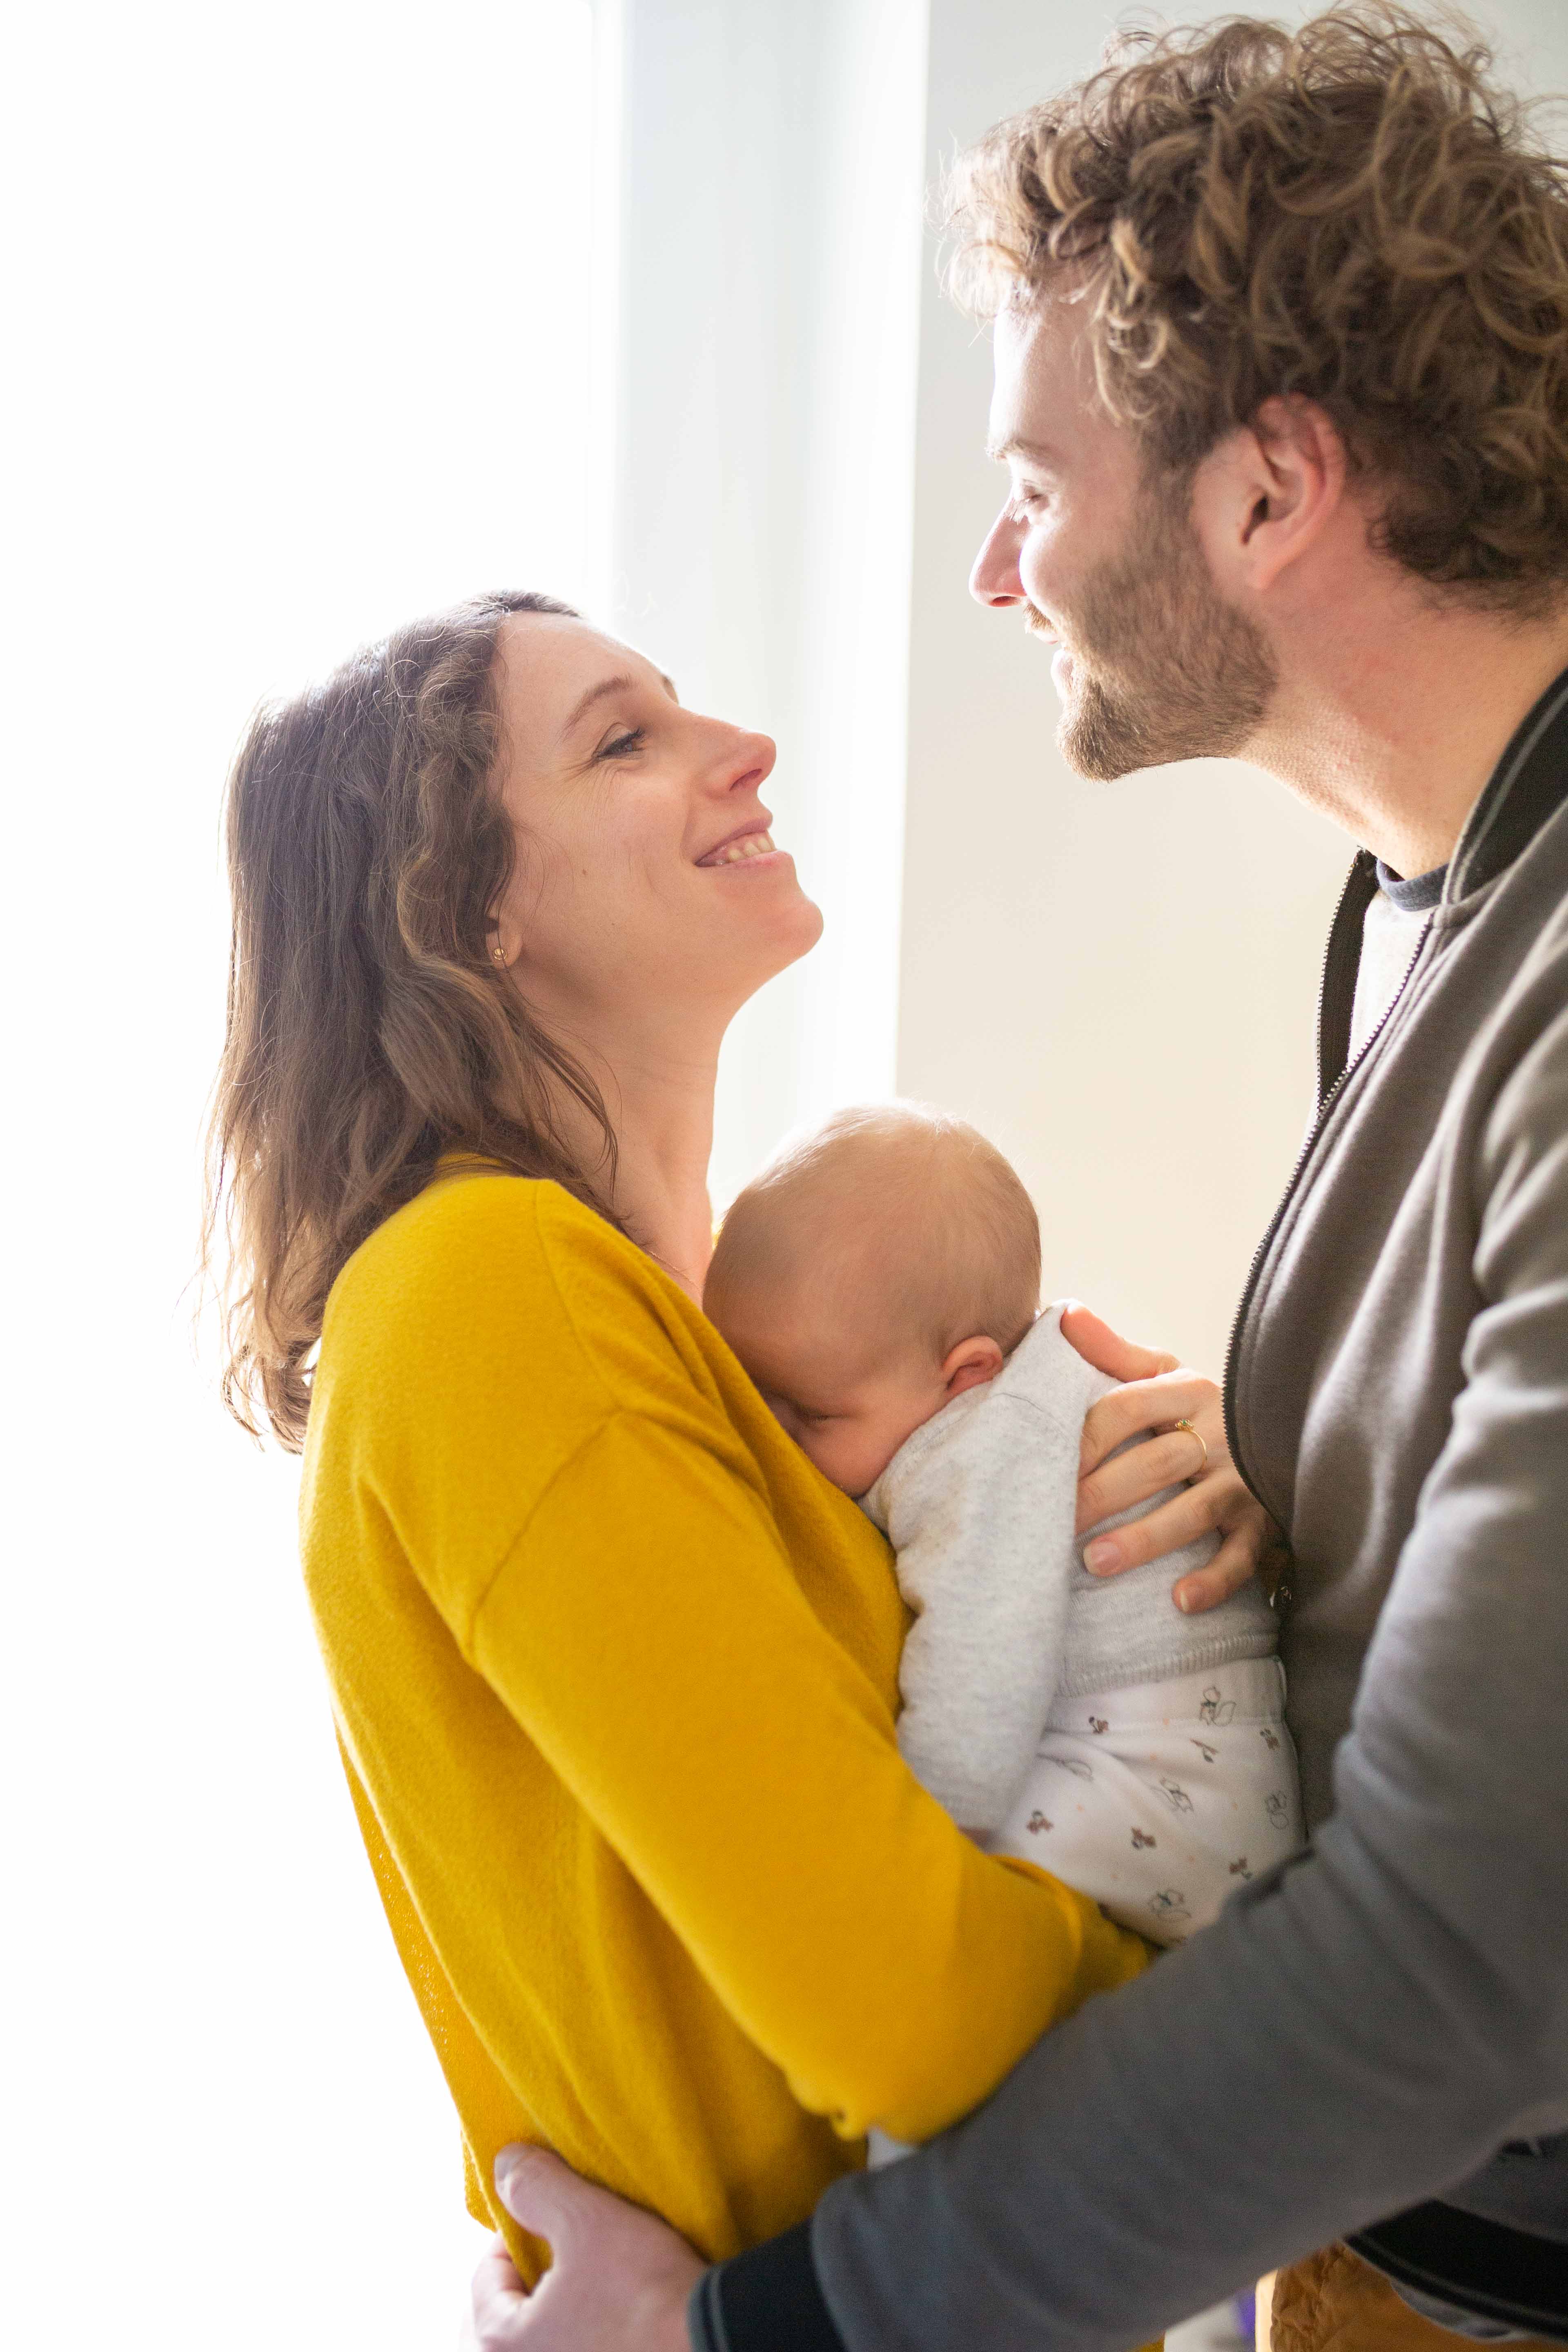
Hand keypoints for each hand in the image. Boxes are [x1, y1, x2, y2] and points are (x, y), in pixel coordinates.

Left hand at [471, 2144, 703, 2351]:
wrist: (711, 2347)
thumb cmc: (644, 2294)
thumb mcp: (585, 2220)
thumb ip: (537, 2188)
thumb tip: (505, 2164)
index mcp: (500, 2344)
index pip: (486, 2275)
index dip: (519, 2230)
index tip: (557, 2213)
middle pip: (515, 2310)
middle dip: (541, 2274)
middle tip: (580, 2245)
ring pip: (549, 2333)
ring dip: (569, 2306)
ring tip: (605, 2277)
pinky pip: (583, 2346)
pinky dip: (593, 2331)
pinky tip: (626, 2313)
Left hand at [1061, 1305, 1284, 1613]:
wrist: (1287, 1433)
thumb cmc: (1202, 1411)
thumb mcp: (1164, 1375)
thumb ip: (1113, 1351)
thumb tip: (1064, 1313)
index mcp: (1188, 1391)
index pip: (1124, 1409)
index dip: (1081, 1440)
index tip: (1038, 1464)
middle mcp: (1218, 1435)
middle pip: (1153, 1464)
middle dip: (1099, 1494)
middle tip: (1051, 1524)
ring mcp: (1243, 1483)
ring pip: (1192, 1512)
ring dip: (1144, 1539)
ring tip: (1093, 1562)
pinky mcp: (1263, 1526)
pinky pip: (1241, 1557)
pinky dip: (1215, 1581)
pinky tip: (1181, 1601)